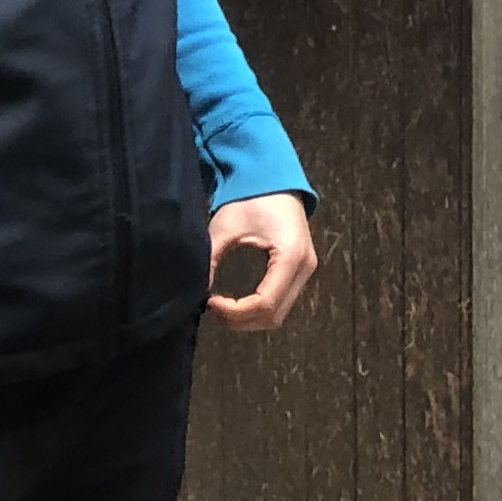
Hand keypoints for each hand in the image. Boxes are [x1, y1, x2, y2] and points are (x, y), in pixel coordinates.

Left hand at [207, 193, 317, 331]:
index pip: (265, 303)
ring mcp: (305, 270)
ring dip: (250, 318)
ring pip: (278, 314)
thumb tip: (196, 292)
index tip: (211, 302)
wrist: (272, 180)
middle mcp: (304, 267)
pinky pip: (280, 302)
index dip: (236, 312)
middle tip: (214, 309)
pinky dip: (258, 309)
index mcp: (291, 255)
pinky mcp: (299, 271)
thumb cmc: (250, 199)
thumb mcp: (225, 229)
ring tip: (223, 307)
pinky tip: (237, 302)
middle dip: (242, 320)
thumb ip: (211, 261)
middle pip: (274, 315)